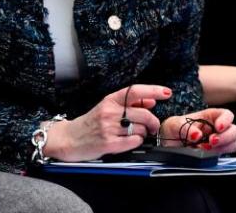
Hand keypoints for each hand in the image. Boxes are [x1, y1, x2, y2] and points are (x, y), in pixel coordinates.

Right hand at [46, 84, 171, 161]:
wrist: (69, 139)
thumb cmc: (89, 124)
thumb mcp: (106, 108)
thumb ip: (128, 104)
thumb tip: (151, 100)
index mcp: (108, 101)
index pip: (134, 91)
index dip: (153, 90)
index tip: (167, 92)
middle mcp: (108, 112)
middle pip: (144, 113)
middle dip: (153, 122)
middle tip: (152, 126)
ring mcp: (109, 128)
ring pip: (141, 129)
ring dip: (143, 133)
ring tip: (133, 134)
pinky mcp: (110, 144)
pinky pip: (135, 142)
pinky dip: (136, 142)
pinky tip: (128, 141)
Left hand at [161, 108, 235, 153]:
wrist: (166, 144)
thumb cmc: (172, 129)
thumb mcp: (174, 124)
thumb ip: (185, 128)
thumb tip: (197, 135)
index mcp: (209, 116)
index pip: (226, 114)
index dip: (226, 120)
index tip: (218, 127)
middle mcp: (216, 128)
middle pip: (234, 130)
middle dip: (226, 136)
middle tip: (211, 141)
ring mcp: (218, 141)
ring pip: (234, 143)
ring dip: (224, 146)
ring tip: (207, 147)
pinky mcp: (216, 152)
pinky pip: (226, 153)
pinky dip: (219, 153)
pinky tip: (206, 152)